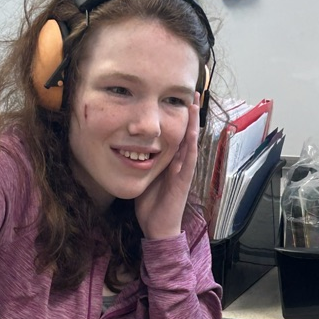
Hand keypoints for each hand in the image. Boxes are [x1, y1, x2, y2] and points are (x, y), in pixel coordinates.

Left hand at [134, 93, 198, 239]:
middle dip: (188, 113)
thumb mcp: (143, 176)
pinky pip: (189, 158)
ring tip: (193, 102)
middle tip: (190, 90)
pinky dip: (191, 143)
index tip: (174, 97)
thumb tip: (125, 147)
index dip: (176, 116)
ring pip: (190, 141)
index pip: (174, 134)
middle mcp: (179, 163)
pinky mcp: (184, 180)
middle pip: (185, 132)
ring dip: (192, 122)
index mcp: (169, 162)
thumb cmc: (150, 204)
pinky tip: (193, 130)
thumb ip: (140, 162)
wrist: (158, 228)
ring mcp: (183, 171)